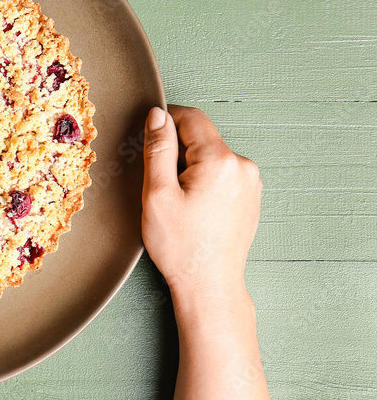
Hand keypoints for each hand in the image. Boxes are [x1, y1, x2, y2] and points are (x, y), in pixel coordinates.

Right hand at [141, 105, 261, 304]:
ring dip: (190, 167)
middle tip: (160, 184)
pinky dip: (204, 182)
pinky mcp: (250, 197)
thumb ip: (158, 149)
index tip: (148, 137)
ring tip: (178, 201)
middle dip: (177, 151)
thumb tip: (157, 116)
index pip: (191, 118)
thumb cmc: (181, 246)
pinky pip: (222, 174)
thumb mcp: (157, 193)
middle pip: (202, 138)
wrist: (209, 284)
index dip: (165, 121)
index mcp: (220, 161)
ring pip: (211, 156)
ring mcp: (251, 183)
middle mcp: (243, 166)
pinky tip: (193, 209)